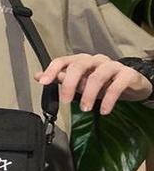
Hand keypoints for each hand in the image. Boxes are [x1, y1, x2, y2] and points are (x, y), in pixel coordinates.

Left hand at [34, 53, 153, 114]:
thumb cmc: (102, 82)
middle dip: (70, 84)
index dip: (52, 69)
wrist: (132, 83)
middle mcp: (95, 60)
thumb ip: (61, 78)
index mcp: (81, 60)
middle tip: (65, 100)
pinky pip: (116, 86)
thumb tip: (38, 77)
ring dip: (89, 94)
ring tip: (85, 109)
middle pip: (79, 66)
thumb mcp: (80, 81)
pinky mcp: (127, 74)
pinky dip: (108, 100)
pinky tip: (104, 111)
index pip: (63, 60)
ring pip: (97, 76)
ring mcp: (112, 65)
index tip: (43, 82)